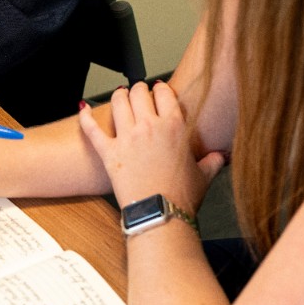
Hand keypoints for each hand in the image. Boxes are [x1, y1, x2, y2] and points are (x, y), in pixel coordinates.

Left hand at [77, 81, 224, 213]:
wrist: (160, 215)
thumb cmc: (181, 197)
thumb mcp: (203, 176)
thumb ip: (211, 161)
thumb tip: (220, 156)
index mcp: (173, 126)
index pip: (164, 93)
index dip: (160, 89)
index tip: (159, 90)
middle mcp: (149, 126)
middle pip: (138, 92)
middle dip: (138, 90)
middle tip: (138, 93)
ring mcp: (127, 137)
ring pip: (118, 102)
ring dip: (118, 95)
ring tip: (119, 95)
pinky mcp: (109, 152)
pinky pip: (92, 129)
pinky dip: (85, 117)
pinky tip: (83, 108)